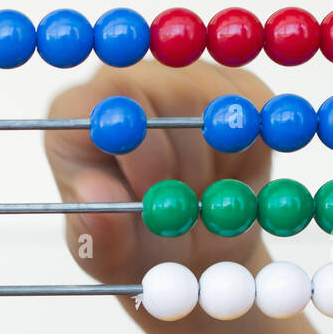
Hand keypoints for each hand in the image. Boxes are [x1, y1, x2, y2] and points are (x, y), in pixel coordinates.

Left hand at [44, 59, 274, 285]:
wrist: (190, 256)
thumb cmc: (133, 250)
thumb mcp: (107, 258)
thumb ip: (97, 232)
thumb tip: (95, 197)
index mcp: (75, 117)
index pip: (99, 99)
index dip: (132, 139)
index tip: (150, 188)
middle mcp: (124, 84)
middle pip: (168, 91)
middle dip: (184, 162)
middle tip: (183, 210)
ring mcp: (181, 75)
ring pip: (219, 101)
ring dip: (218, 163)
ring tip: (199, 199)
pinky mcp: (233, 87)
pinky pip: (257, 111)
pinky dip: (251, 154)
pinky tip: (228, 179)